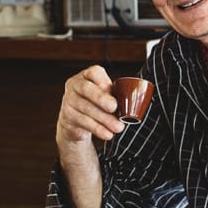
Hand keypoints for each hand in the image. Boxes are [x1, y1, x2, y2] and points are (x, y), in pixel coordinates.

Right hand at [55, 65, 124, 207]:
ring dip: (104, 120)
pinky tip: (108, 134)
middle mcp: (74, 86)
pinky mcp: (67, 118)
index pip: (94, 72)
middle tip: (115, 108)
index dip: (103, 81)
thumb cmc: (95, 104)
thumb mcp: (104, 95)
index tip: (112, 90)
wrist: (74, 122)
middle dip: (101, 98)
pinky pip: (84, 123)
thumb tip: (140, 98)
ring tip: (118, 127)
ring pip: (86, 109)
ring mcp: (68, 102)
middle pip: (87, 90)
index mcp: (86, 76)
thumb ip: (115, 93)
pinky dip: (98, 129)